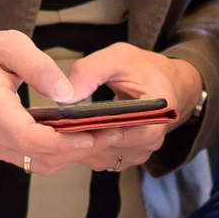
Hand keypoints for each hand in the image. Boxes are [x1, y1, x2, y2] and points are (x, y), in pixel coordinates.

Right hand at [0, 31, 102, 175]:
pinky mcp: (3, 151)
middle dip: (80, 148)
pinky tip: (84, 137)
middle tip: (115, 131)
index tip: (92, 134)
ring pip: (42, 164)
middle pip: (41, 156)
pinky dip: (63, 154)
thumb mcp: (8, 44)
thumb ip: (37, 65)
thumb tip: (67, 93)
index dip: (63, 142)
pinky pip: (37, 161)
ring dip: (75, 154)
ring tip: (106, 133)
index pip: (28, 137)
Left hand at [57, 45, 204, 173]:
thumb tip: (66, 95)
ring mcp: (138, 152)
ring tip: (61, 127)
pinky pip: (99, 160)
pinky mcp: (124, 157)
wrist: (159, 83)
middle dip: (85, 137)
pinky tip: (70, 133)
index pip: (134, 134)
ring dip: (80, 145)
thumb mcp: (119, 58)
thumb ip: (92, 71)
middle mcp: (151, 140)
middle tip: (59, 123)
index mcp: (159, 114)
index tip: (78, 122)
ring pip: (102, 158)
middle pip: (113, 149)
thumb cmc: (142, 69)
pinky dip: (82, 149)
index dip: (105, 131)